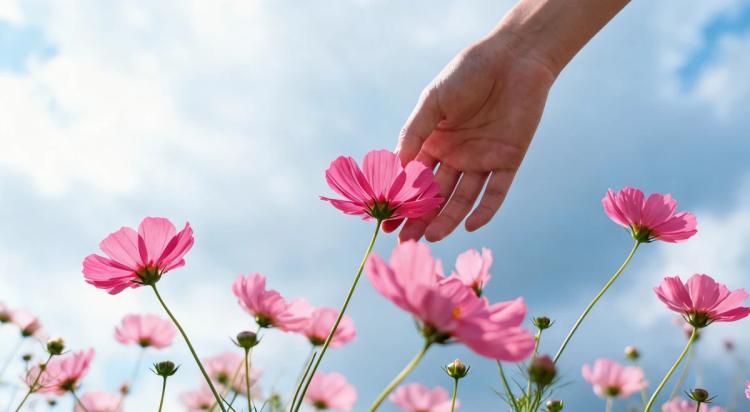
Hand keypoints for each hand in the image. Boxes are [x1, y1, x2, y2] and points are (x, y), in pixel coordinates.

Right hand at [389, 32, 556, 241]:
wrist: (513, 58)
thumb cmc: (468, 73)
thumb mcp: (433, 101)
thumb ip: (415, 133)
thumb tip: (395, 168)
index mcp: (434, 141)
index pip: (414, 176)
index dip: (401, 198)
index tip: (387, 219)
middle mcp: (456, 155)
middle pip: (435, 194)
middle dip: (420, 217)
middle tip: (406, 239)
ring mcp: (482, 160)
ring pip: (462, 198)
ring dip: (448, 218)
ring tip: (432, 238)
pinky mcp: (508, 161)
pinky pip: (496, 192)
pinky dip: (485, 210)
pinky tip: (471, 225)